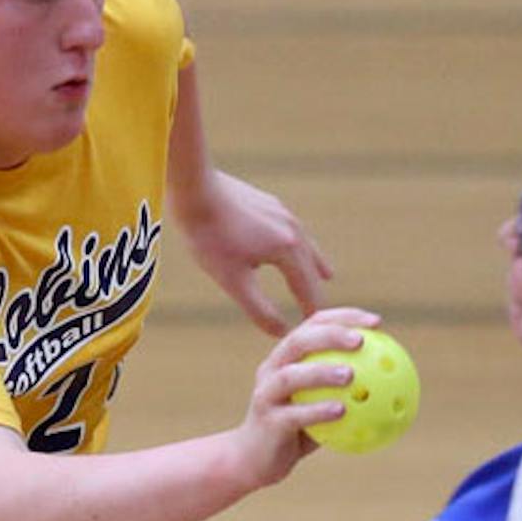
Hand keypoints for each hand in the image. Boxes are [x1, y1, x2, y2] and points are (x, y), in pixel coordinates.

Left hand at [174, 169, 332, 333]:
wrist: (194, 187)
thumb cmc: (209, 237)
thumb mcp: (233, 281)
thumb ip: (259, 310)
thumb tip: (282, 333)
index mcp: (287, 250)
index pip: (308, 290)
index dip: (313, 312)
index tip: (320, 331)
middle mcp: (293, 230)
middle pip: (312, 267)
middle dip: (318, 291)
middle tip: (326, 313)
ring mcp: (283, 213)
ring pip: (307, 245)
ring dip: (316, 264)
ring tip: (326, 275)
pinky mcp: (271, 204)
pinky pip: (293, 231)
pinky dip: (300, 246)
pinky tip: (291, 244)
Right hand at [226, 307, 380, 487]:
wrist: (252, 461)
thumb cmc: (294, 432)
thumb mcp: (321, 406)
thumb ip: (348, 392)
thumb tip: (394, 382)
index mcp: (287, 357)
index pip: (314, 324)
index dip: (345, 317)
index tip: (377, 322)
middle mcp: (273, 369)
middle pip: (299, 340)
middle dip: (331, 334)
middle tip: (362, 340)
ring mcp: (266, 394)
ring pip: (291, 376)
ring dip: (321, 372)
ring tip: (351, 375)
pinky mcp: (266, 421)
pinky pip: (294, 414)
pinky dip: (318, 411)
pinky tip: (342, 410)